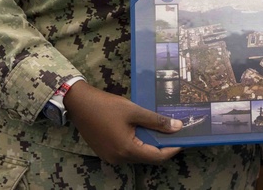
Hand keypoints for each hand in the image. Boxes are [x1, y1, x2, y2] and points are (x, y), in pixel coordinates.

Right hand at [64, 81, 181, 164]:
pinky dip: (138, 143)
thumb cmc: (106, 106)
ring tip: (161, 128)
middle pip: (147, 157)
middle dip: (162, 146)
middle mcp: (118, 158)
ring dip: (150, 144)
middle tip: (174, 131)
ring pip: (137, 155)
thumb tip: (177, 127)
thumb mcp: (134, 111)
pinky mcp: (106, 152)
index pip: (157, 157)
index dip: (172, 149)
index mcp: (126, 150)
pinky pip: (127, 151)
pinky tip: (143, 129)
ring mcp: (110, 157)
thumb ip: (156, 121)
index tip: (184, 139)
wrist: (79, 104)